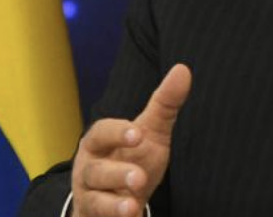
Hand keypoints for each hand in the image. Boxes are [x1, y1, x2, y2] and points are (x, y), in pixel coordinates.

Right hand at [71, 64, 191, 216]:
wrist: (116, 200)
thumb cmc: (131, 160)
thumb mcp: (150, 134)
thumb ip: (164, 104)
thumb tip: (183, 69)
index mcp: (99, 143)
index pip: (102, 132)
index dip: (117, 133)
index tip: (138, 134)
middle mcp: (89, 170)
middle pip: (96, 170)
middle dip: (117, 174)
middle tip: (140, 177)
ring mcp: (91, 198)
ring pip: (95, 200)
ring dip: (113, 204)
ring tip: (133, 206)